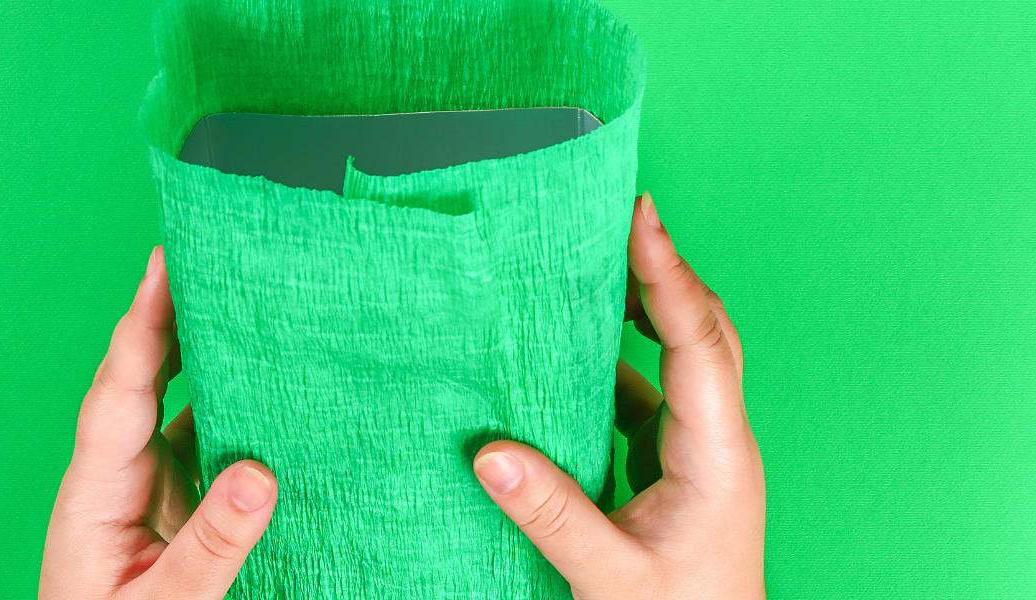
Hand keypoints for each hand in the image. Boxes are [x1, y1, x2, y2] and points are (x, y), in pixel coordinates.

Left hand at [39, 246, 278, 599]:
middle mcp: (117, 475)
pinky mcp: (173, 503)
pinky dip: (231, 407)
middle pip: (141, 378)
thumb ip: (211, 543)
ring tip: (243, 305)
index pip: (119, 391)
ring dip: (204, 356)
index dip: (143, 323)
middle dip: (169, 316)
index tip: (164, 264)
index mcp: (97, 491)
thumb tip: (260, 474)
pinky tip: (263, 389)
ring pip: (175, 404)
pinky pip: (202, 439)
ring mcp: (145, 486)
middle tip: (205, 256)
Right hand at [472, 191, 765, 598]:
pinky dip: (616, 365)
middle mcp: (718, 440)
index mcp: (716, 455)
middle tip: (617, 224)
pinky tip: (577, 361)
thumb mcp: (609, 577)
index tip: (640, 217)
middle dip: (662, 273)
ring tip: (593, 274)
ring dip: (643, 313)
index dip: (668, 274)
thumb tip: (490, 454)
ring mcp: (702, 450)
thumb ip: (550, 514)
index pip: (697, 342)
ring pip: (682, 356)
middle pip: (703, 330)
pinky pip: (652, 393)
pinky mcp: (678, 465)